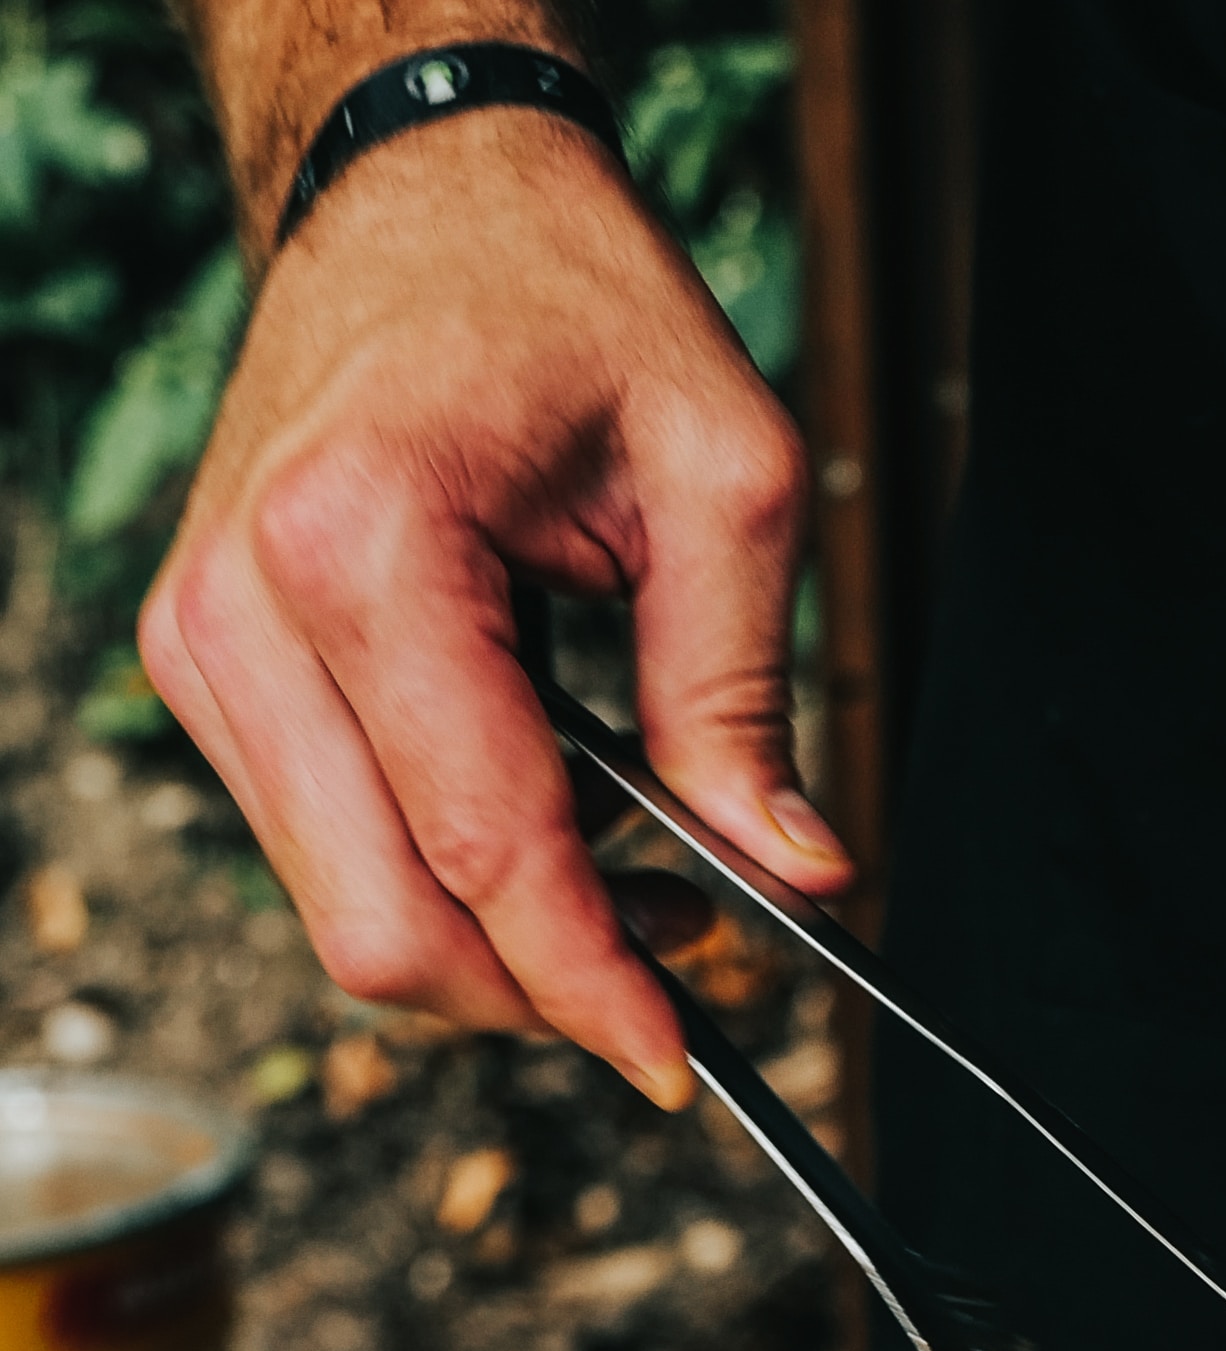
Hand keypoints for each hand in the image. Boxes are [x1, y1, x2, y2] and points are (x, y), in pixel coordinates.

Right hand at [140, 102, 843, 1106]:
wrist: (424, 191)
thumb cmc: (571, 299)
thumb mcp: (725, 477)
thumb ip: (748, 695)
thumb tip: (796, 871)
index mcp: (365, 544)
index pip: (487, 845)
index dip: (592, 983)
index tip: (681, 1060)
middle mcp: (247, 607)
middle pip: (386, 922)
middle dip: (541, 993)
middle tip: (682, 975)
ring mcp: (205, 642)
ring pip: (343, 908)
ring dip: (495, 944)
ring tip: (636, 889)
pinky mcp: (210, 665)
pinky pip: (324, 845)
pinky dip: (442, 878)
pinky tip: (547, 826)